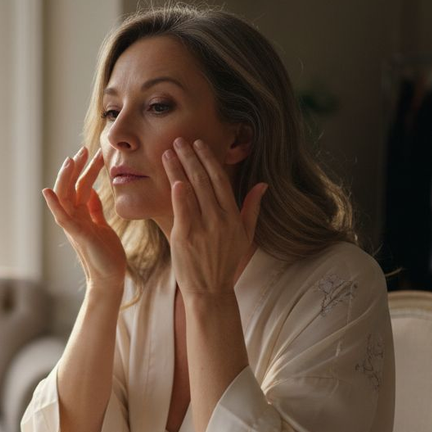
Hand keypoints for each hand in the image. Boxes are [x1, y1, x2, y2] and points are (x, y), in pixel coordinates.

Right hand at [43, 147, 126, 289]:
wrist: (110, 278)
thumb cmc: (107, 255)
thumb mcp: (102, 226)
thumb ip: (95, 210)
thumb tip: (93, 193)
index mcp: (81, 215)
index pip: (81, 186)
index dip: (86, 169)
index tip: (94, 153)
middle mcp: (74, 218)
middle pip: (70, 187)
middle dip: (76, 167)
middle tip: (84, 149)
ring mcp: (73, 226)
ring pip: (63, 197)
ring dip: (66, 178)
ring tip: (70, 160)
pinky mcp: (77, 235)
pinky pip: (62, 218)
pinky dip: (54, 205)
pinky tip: (48, 191)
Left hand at [162, 137, 267, 297]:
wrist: (210, 291)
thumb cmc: (225, 263)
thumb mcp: (246, 236)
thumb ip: (252, 208)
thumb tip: (263, 185)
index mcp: (233, 217)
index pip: (221, 180)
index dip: (209, 160)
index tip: (199, 145)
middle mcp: (220, 219)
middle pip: (205, 180)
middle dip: (191, 157)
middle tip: (180, 140)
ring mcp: (203, 228)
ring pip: (191, 190)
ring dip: (179, 168)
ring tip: (169, 151)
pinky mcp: (187, 237)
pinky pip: (183, 209)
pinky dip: (179, 193)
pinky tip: (173, 177)